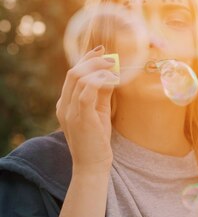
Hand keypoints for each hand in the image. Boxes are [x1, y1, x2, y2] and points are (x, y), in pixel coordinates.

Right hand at [56, 45, 118, 174]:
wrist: (92, 165)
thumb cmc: (96, 140)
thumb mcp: (100, 112)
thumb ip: (102, 93)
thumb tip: (111, 74)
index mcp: (65, 104)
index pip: (72, 75)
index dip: (86, 60)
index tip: (101, 50)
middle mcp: (64, 105)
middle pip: (74, 72)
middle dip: (92, 60)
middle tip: (110, 56)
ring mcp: (69, 111)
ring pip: (79, 77)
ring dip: (98, 68)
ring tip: (114, 68)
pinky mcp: (80, 116)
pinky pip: (87, 90)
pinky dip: (100, 80)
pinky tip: (113, 80)